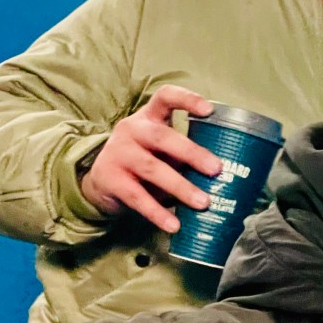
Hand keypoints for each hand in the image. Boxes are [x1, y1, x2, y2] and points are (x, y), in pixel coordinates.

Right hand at [80, 86, 222, 233]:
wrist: (99, 180)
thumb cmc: (143, 159)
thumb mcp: (160, 149)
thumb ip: (183, 154)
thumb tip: (223, 175)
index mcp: (148, 116)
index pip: (165, 97)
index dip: (187, 99)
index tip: (210, 110)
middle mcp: (131, 129)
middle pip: (163, 137)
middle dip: (192, 153)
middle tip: (216, 169)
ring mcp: (118, 153)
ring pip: (153, 169)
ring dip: (181, 187)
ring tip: (203, 203)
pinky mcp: (110, 179)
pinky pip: (137, 197)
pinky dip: (157, 213)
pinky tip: (174, 225)